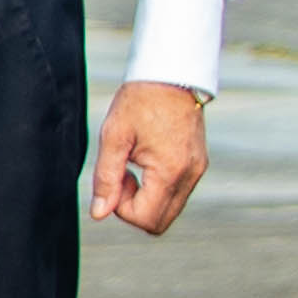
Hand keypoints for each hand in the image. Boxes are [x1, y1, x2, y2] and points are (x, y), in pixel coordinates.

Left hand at [91, 81, 208, 234]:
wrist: (171, 75)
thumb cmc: (140, 100)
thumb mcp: (114, 136)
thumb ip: (106, 177)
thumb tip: (99, 213)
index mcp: (170, 171)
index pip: (146, 220)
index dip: (121, 208)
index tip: (114, 178)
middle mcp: (190, 176)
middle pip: (159, 222)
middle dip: (133, 207)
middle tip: (122, 175)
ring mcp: (197, 171)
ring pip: (168, 209)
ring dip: (144, 197)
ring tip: (132, 164)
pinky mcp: (198, 165)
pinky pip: (176, 193)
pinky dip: (157, 187)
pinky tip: (145, 161)